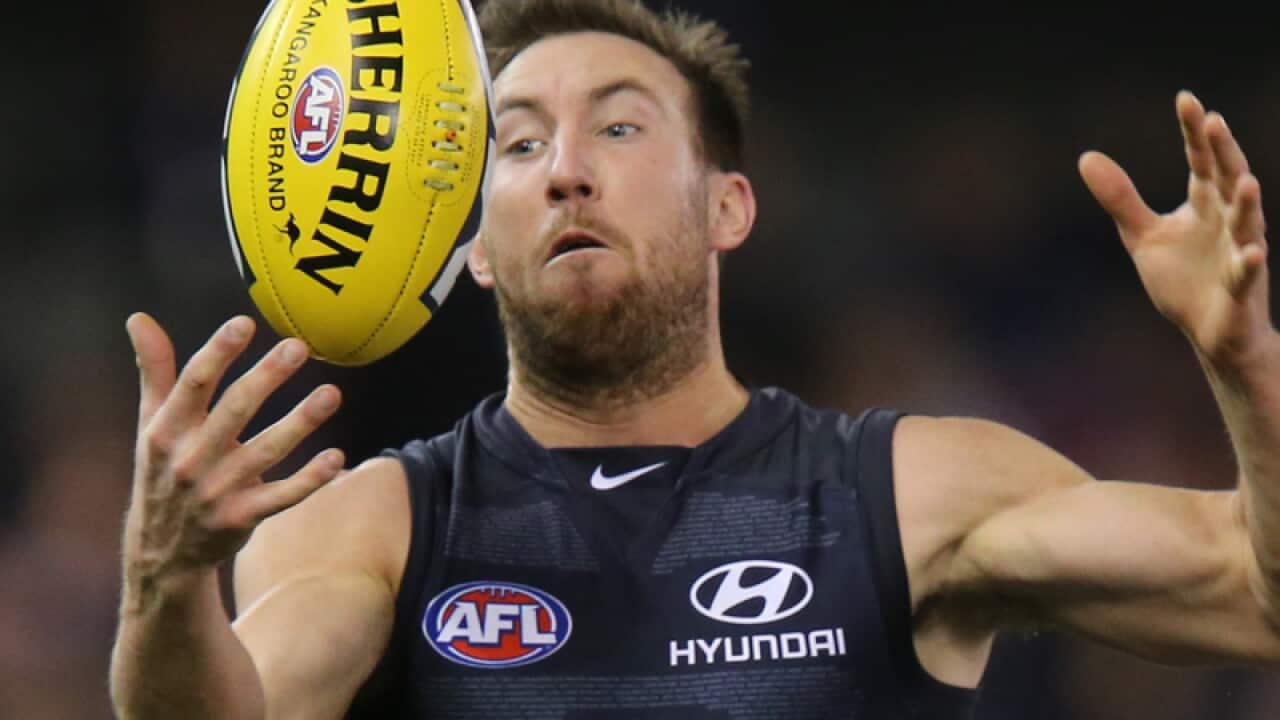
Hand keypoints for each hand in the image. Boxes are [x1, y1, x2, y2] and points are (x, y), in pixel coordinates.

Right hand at [121, 313, 343, 600]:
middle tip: (299, 345)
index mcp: (167, 430)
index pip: (194, 383)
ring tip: (332, 393)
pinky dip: (310, 479)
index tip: (245, 323)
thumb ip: (154, 371)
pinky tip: (338, 458)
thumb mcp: (152, 423)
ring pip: (266, 450)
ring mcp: (217, 490)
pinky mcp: (241, 518)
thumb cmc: (165, 469)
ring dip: (301, 422)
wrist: (162, 551)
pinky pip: (282, 496)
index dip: (218, 352)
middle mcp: (190, 458)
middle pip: (234, 410)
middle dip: (267, 377)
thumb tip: (138, 318)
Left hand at [1079, 90, 1272, 365]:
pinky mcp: (1240, 286)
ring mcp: (1238, 251)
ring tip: (1246, 181)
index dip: (1194, 133)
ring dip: (1248, 203)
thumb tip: (1086, 156)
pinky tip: (1252, 252)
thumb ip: (1121, 198)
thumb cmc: (1182, 279)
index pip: (1201, 160)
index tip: (1186, 99)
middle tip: (1215, 121)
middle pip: (1228, 180)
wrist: (1208, 331)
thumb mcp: (1142, 235)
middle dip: (1223, 153)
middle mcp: (1228, 220)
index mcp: (1205, 204)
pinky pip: (1246, 272)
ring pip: (1246, 223)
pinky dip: (1248, 262)